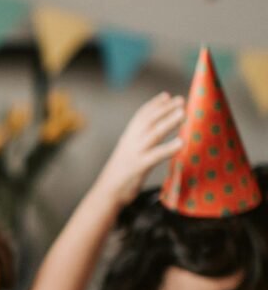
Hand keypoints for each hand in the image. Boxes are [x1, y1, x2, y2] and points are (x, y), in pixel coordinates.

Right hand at [95, 93, 184, 209]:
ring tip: (183, 113)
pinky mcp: (138, 167)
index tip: (166, 95)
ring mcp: (134, 154)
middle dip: (165, 108)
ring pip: (153, 133)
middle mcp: (130, 142)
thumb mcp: (128, 154)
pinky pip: (155, 155)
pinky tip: (181, 143)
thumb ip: (139, 144)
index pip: (141, 116)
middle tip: (181, 100)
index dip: (154, 105)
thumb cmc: (120, 176)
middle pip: (149, 120)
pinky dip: (168, 148)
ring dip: (168, 121)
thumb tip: (152, 136)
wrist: (106, 194)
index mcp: (128, 138)